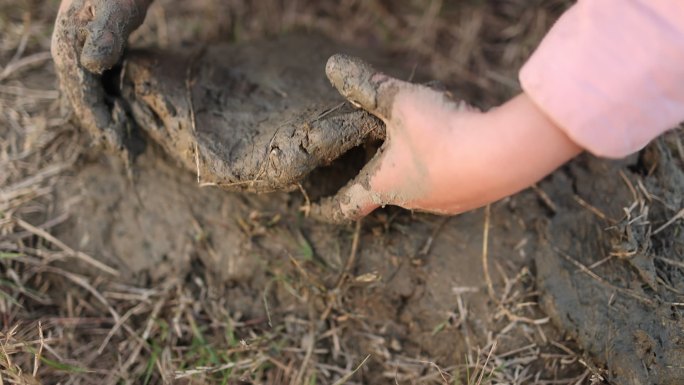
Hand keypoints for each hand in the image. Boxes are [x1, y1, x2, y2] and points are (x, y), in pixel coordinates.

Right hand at [51, 0, 151, 151]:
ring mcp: (79, 53)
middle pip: (85, 102)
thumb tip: (92, 65)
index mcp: (68, 50)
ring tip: (131, 141)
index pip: (83, 98)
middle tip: (130, 152)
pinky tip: (127, 114)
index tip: (121, 146)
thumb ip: (105, 35)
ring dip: (110, 119)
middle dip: (106, 129)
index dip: (102, 124)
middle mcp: (68, 55)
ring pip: (92, 96)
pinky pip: (100, 85)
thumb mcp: (115, 9)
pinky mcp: (95, 51)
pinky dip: (113, 102)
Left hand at [311, 55, 581, 222]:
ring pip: (415, 189)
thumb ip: (366, 85)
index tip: (313, 210)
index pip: (347, 204)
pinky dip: (439, 171)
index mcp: (384, 184)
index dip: (327, 207)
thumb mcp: (399, 102)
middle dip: (373, 178)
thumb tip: (332, 66)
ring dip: (409, 172)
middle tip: (365, 161)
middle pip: (382, 193)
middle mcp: (410, 202)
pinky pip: (445, 187)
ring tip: (412, 149)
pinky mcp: (469, 200)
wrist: (505, 154)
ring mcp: (442, 205)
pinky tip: (451, 151)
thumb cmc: (443, 132)